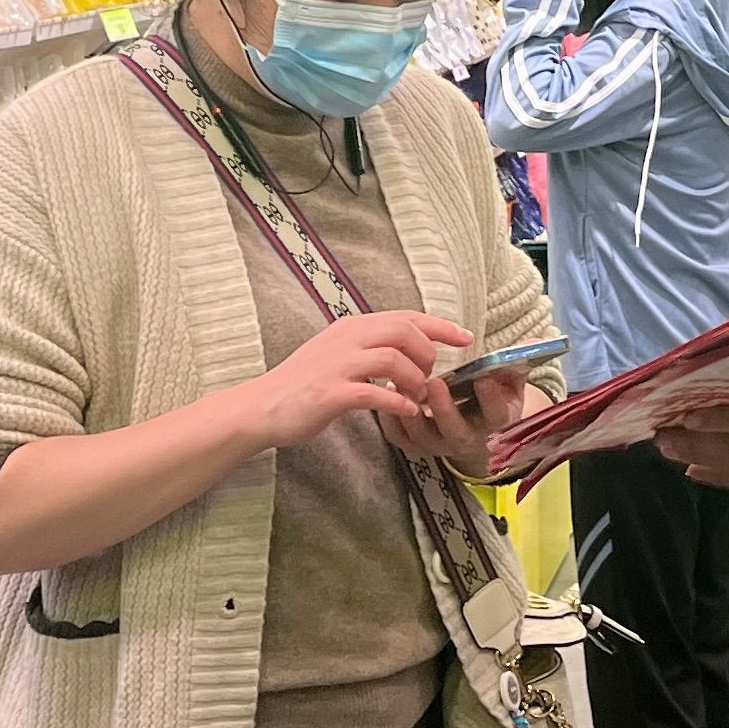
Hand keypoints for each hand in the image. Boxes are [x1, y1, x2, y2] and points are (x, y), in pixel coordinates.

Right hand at [239, 311, 468, 451]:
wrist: (263, 407)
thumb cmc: (304, 384)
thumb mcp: (339, 353)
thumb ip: (370, 348)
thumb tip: (406, 350)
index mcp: (352, 326)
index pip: (404, 316)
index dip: (440, 325)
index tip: (466, 337)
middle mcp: (346, 338)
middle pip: (403, 331)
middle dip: (427, 353)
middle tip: (430, 376)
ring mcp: (337, 364)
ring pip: (393, 359)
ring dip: (414, 380)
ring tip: (416, 396)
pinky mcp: (330, 392)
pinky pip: (375, 393)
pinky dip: (397, 402)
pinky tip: (405, 411)